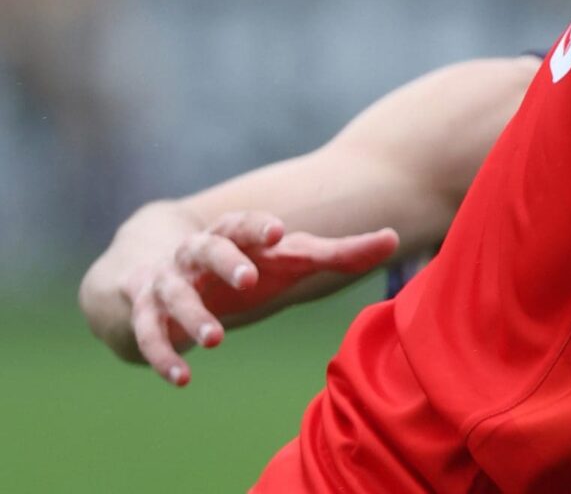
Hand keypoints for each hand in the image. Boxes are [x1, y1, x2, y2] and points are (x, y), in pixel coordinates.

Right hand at [121, 211, 397, 386]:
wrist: (163, 268)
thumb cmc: (249, 262)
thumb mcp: (291, 256)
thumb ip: (338, 251)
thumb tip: (394, 238)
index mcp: (231, 233)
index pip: (242, 222)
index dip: (259, 227)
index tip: (280, 232)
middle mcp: (194, 252)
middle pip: (205, 249)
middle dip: (226, 262)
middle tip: (248, 278)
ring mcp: (166, 280)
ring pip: (173, 294)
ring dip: (191, 315)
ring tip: (215, 340)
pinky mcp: (144, 311)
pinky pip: (149, 332)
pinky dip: (162, 355)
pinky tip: (181, 380)